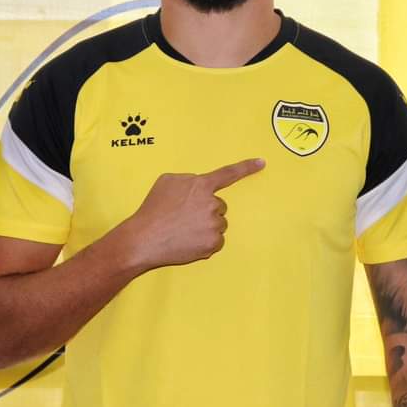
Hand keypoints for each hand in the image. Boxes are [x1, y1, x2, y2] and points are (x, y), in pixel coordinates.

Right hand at [125, 158, 264, 269]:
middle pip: (219, 205)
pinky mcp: (213, 244)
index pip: (227, 174)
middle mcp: (212, 203)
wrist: (144, 238)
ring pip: (218, 224)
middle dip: (207, 210)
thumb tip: (197, 185)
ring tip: (183, 230)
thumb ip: (188, 179)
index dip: (246, 167)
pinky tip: (188, 241)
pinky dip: (205, 242)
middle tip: (185, 217)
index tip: (261, 162)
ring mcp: (214, 224)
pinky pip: (216, 241)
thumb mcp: (167, 181)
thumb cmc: (153, 209)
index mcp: (201, 185)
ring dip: (206, 226)